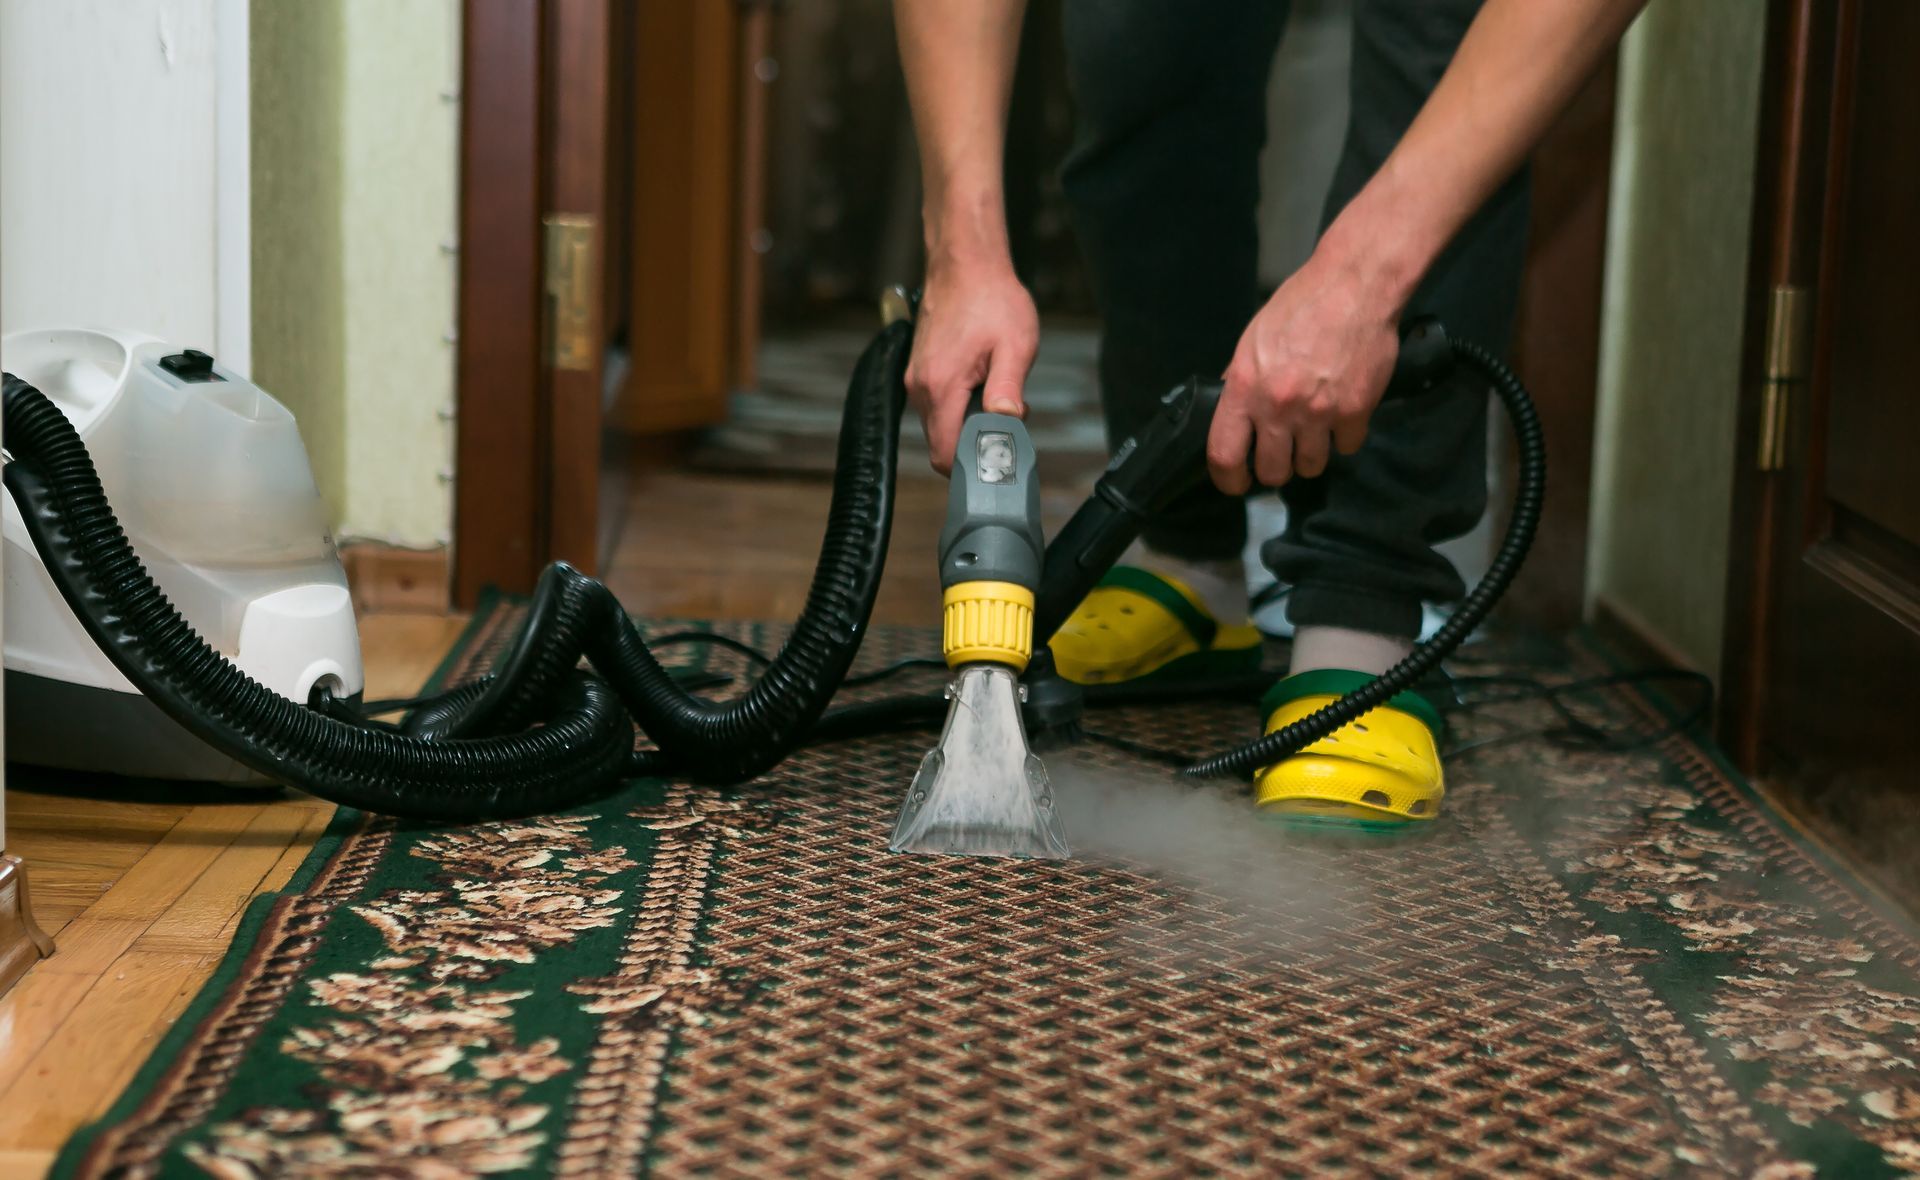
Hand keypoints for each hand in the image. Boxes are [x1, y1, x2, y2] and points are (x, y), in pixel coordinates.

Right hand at [905, 257, 1038, 474]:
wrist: (965, 265)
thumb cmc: (992, 299)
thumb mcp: (1014, 346)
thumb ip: (1008, 390)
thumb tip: (1007, 425)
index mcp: (941, 386)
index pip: (945, 454)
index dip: (972, 465)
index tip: (999, 455)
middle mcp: (919, 387)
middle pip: (942, 443)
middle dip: (976, 440)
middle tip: (1009, 415)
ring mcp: (915, 378)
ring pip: (940, 424)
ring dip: (969, 421)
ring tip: (997, 391)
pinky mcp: (919, 371)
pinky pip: (937, 404)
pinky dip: (960, 404)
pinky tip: (982, 381)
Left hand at [1206, 254, 1400, 492]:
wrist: (1354, 286)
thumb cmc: (1301, 305)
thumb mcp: (1253, 340)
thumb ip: (1240, 380)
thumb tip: (1230, 408)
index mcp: (1245, 388)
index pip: (1224, 455)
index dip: (1228, 480)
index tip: (1237, 484)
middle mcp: (1278, 407)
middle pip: (1273, 471)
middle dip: (1276, 468)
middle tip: (1283, 454)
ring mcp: (1319, 412)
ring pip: (1311, 466)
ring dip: (1311, 455)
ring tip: (1314, 433)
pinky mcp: (1356, 412)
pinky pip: (1347, 447)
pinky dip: (1345, 437)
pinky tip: (1342, 414)